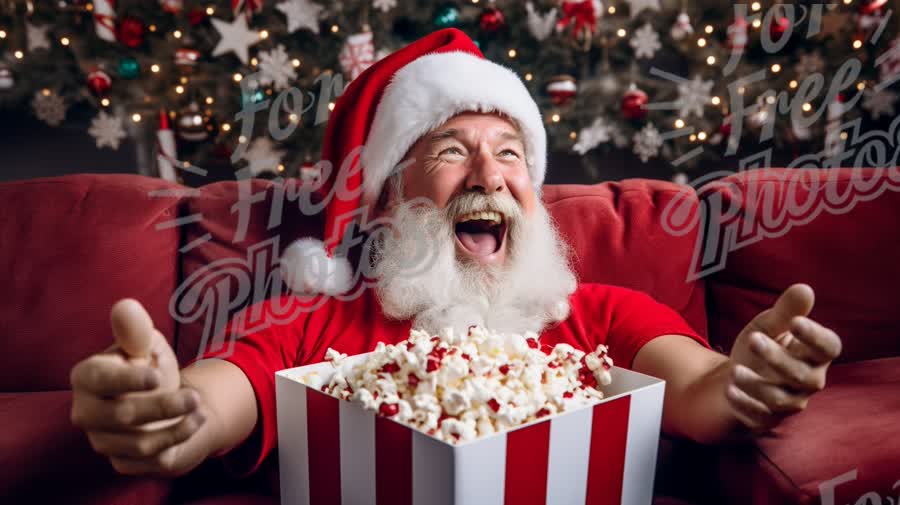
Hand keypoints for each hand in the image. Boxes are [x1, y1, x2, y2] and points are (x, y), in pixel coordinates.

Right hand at [70, 299, 210, 475]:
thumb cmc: (149, 367)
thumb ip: (135, 330)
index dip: (127, 380)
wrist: (163, 404)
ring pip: (140, 443)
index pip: (100, 381)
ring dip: (177, 426)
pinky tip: (195, 423)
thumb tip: (125, 306)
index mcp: (86, 377)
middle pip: (122, 415)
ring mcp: (102, 441)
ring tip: (200, 408)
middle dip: (162, 406)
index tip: (156, 376)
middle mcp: (86, 412)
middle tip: (195, 396)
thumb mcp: (146, 345)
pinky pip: (151, 461)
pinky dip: (179, 441)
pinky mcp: (122, 462)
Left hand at [727, 284, 841, 433]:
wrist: (736, 377)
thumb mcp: (767, 325)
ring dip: (756, 384)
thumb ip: (786, 311)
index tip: (796, 322)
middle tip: (753, 339)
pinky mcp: (767, 418)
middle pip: (803, 375)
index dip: (816, 336)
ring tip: (734, 370)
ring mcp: (788, 402)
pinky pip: (760, 416)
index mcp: (813, 354)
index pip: (829, 348)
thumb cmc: (760, 346)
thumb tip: (804, 289)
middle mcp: (808, 381)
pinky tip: (729, 390)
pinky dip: (744, 404)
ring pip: (780, 399)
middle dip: (778, 358)